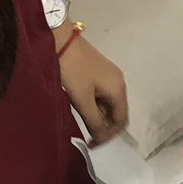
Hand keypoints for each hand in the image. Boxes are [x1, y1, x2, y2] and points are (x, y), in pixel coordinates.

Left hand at [57, 28, 128, 145]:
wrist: (61, 40)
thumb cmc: (73, 71)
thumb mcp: (83, 100)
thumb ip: (94, 121)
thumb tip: (101, 137)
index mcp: (118, 89)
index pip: (121, 120)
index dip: (109, 136)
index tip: (92, 144)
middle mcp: (119, 82)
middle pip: (117, 112)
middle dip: (104, 127)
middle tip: (87, 136)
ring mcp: (110, 75)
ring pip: (109, 103)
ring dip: (99, 116)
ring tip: (83, 122)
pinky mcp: (101, 71)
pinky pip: (103, 94)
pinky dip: (95, 105)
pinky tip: (82, 106)